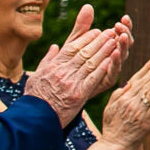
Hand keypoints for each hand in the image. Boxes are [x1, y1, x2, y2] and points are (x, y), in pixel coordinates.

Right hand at [25, 6, 124, 127]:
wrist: (34, 118)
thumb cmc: (35, 98)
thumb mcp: (36, 76)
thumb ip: (47, 60)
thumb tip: (54, 46)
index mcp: (53, 66)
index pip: (72, 47)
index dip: (86, 38)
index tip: (97, 31)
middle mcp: (62, 72)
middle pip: (84, 52)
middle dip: (99, 41)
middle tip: (110, 32)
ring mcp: (71, 82)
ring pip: (90, 62)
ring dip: (104, 51)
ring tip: (115, 41)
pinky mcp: (79, 94)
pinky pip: (93, 78)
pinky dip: (103, 68)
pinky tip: (111, 60)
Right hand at [98, 56, 149, 149]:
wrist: (114, 145)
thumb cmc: (112, 127)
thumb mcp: (110, 108)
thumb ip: (118, 94)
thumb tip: (129, 82)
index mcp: (122, 98)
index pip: (137, 79)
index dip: (148, 68)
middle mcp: (130, 102)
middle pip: (146, 83)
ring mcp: (139, 111)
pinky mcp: (147, 121)